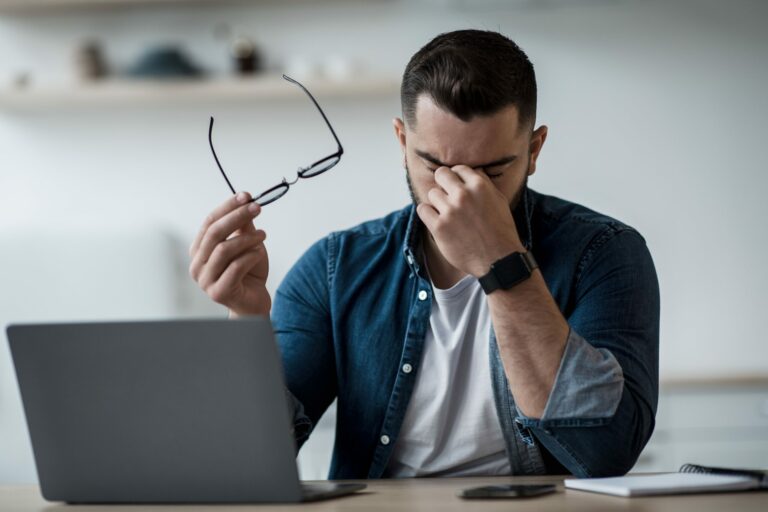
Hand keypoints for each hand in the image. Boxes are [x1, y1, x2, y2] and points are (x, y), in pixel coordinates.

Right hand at [189, 192, 270, 316]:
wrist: (253, 302)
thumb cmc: (248, 272)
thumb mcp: (246, 244)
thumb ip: (243, 226)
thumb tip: (245, 201)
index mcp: (199, 250)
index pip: (209, 222)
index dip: (227, 207)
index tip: (246, 196)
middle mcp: (197, 264)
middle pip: (214, 233)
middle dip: (237, 217)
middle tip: (257, 208)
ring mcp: (205, 280)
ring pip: (224, 250)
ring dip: (247, 238)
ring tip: (263, 235)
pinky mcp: (218, 292)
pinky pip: (235, 267)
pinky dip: (250, 256)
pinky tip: (260, 253)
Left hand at [416, 165, 523, 276]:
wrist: (498, 260)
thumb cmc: (501, 231)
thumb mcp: (499, 201)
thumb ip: (485, 184)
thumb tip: (474, 171)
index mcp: (480, 186)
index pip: (458, 169)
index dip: (457, 177)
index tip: (457, 187)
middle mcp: (463, 195)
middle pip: (441, 174)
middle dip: (443, 183)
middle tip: (447, 196)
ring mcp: (450, 211)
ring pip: (432, 193)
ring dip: (437, 202)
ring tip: (446, 213)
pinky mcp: (439, 227)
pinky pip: (422, 209)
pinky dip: (427, 213)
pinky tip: (436, 220)